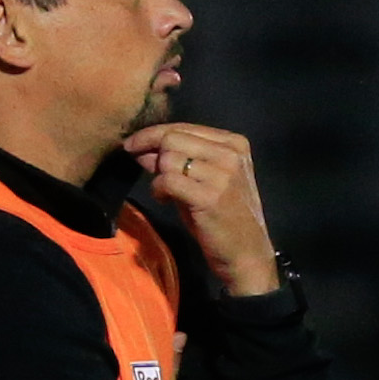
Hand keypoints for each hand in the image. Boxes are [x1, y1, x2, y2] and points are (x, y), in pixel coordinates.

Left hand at [123, 123, 280, 296]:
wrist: (246, 253)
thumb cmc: (223, 217)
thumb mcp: (204, 181)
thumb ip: (178, 160)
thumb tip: (141, 148)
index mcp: (234, 143)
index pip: (183, 127)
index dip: (152, 134)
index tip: (132, 144)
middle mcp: (230, 153)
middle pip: (173, 138)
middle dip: (151, 150)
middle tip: (143, 166)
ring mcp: (222, 174)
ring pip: (169, 158)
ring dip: (158, 175)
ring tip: (165, 193)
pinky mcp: (210, 196)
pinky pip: (168, 180)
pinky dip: (158, 189)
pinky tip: (164, 199)